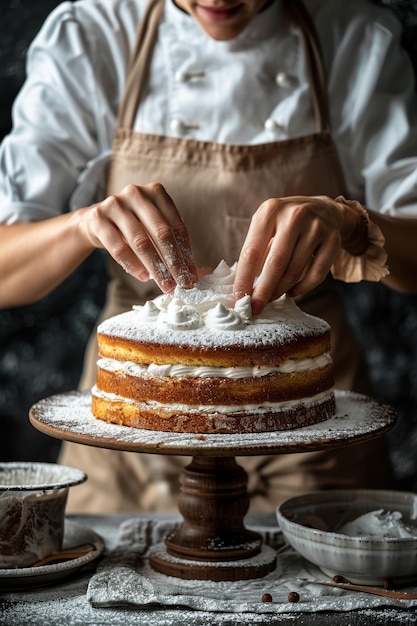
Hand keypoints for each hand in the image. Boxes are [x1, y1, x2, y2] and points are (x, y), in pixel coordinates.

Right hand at [79, 182, 197, 292]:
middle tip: (182, 285)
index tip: (192, 275)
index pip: (177, 227)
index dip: (186, 253)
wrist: (95, 221)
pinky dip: (133, 266)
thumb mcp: (153, 229)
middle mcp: (136, 194)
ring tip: (165, 285)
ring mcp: (115, 204)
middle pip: (162, 234)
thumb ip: (173, 246)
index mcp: (156, 192)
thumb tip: (199, 273)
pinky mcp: (98, 218)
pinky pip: (118, 248)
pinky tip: (144, 277)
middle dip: (174, 263)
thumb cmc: (133, 226)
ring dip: (156, 268)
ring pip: (141, 242)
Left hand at [233, 195, 348, 312]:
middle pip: (276, 263)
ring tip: (272, 298)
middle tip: (255, 308)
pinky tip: (292, 292)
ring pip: (295, 270)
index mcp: (270, 210)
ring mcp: (317, 226)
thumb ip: (255, 252)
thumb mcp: (267, 227)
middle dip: (263, 291)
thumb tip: (243, 289)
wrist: (323, 209)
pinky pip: (317, 273)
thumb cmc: (286, 224)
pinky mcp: (334, 239)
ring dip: (281, 290)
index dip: (244, 279)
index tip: (239, 299)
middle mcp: (294, 215)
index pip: (252, 252)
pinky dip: (303, 288)